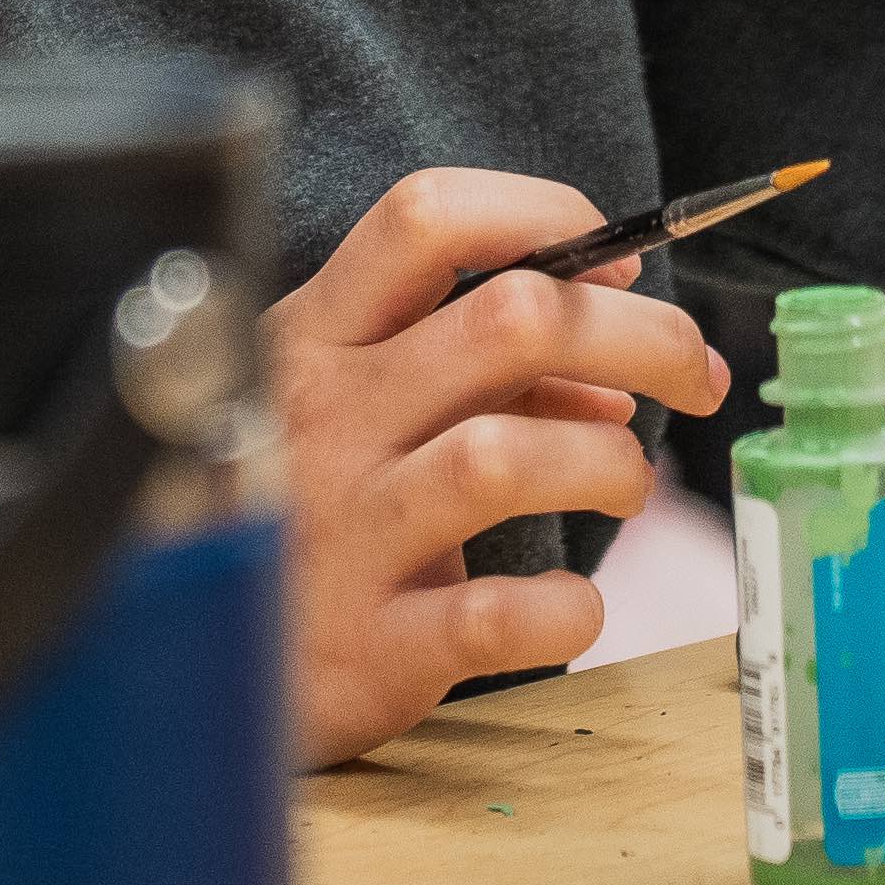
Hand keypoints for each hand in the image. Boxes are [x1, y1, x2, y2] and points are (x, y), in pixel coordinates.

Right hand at [273, 168, 730, 765]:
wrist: (187, 670)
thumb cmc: (301, 518)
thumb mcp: (361, 416)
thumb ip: (478, 375)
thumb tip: (615, 379)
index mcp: (315, 337)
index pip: (426, 217)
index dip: (546, 214)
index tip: (619, 259)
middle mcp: (325, 417)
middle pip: (513, 319)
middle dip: (644, 334)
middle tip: (696, 375)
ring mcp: (344, 532)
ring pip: (508, 455)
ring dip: (610, 464)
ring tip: (628, 489)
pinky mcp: (370, 647)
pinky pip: (498, 616)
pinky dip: (567, 610)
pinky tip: (572, 610)